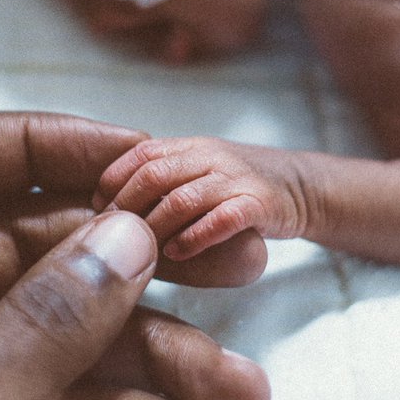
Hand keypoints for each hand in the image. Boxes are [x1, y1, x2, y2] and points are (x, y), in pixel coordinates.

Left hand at [95, 136, 301, 264]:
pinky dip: (194, 237)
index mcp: (192, 147)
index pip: (143, 152)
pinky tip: (177, 252)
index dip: (115, 177)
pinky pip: (222, 219)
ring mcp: (236, 179)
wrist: (302, 187)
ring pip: (183, 197)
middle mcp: (211, 157)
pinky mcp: (260, 204)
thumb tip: (111, 201)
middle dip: (127, 203)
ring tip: (140, 246)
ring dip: (155, 224)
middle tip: (111, 229)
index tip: (98, 204)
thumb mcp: (201, 170)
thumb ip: (164, 178)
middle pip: (156, 173)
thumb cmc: (240, 185)